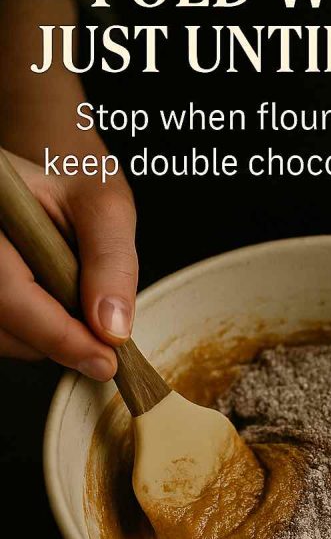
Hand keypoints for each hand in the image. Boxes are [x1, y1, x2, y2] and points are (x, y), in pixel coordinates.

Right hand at [0, 149, 136, 379]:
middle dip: (55, 342)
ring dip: (44, 341)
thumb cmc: (75, 184)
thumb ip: (111, 261)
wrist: (50, 177)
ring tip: (75, 304)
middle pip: (1, 325)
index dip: (58, 336)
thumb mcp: (104, 207)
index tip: (104, 361)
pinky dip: (32, 335)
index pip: (9, 293)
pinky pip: (0, 333)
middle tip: (101, 340)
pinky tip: (54, 310)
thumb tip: (112, 329)